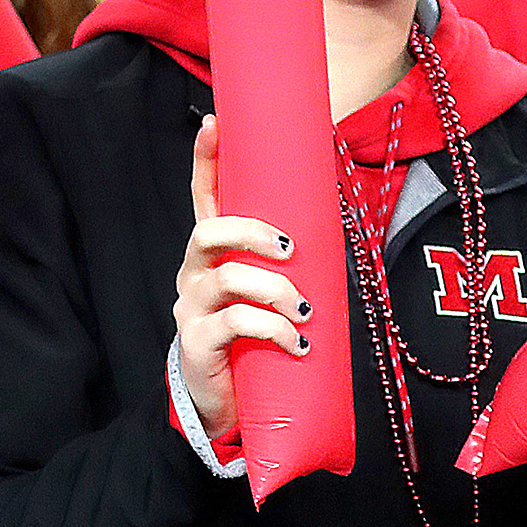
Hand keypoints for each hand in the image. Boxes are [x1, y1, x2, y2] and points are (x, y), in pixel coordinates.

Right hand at [173, 115, 308, 444]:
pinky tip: (297, 343)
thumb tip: (335, 228)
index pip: (203, 197)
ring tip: (303, 310)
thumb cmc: (254, 339)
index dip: (206, 160)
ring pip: (228, 278)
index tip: (214, 122)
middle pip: (209, 231)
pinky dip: (275, 329)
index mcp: (212, 254)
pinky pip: (235, 323)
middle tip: (290, 250)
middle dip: (253, 232)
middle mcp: (194, 273)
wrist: (224, 404)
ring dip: (275, 290)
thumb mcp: (269, 294)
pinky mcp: (198, 342)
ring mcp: (192, 306)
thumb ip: (286, 265)